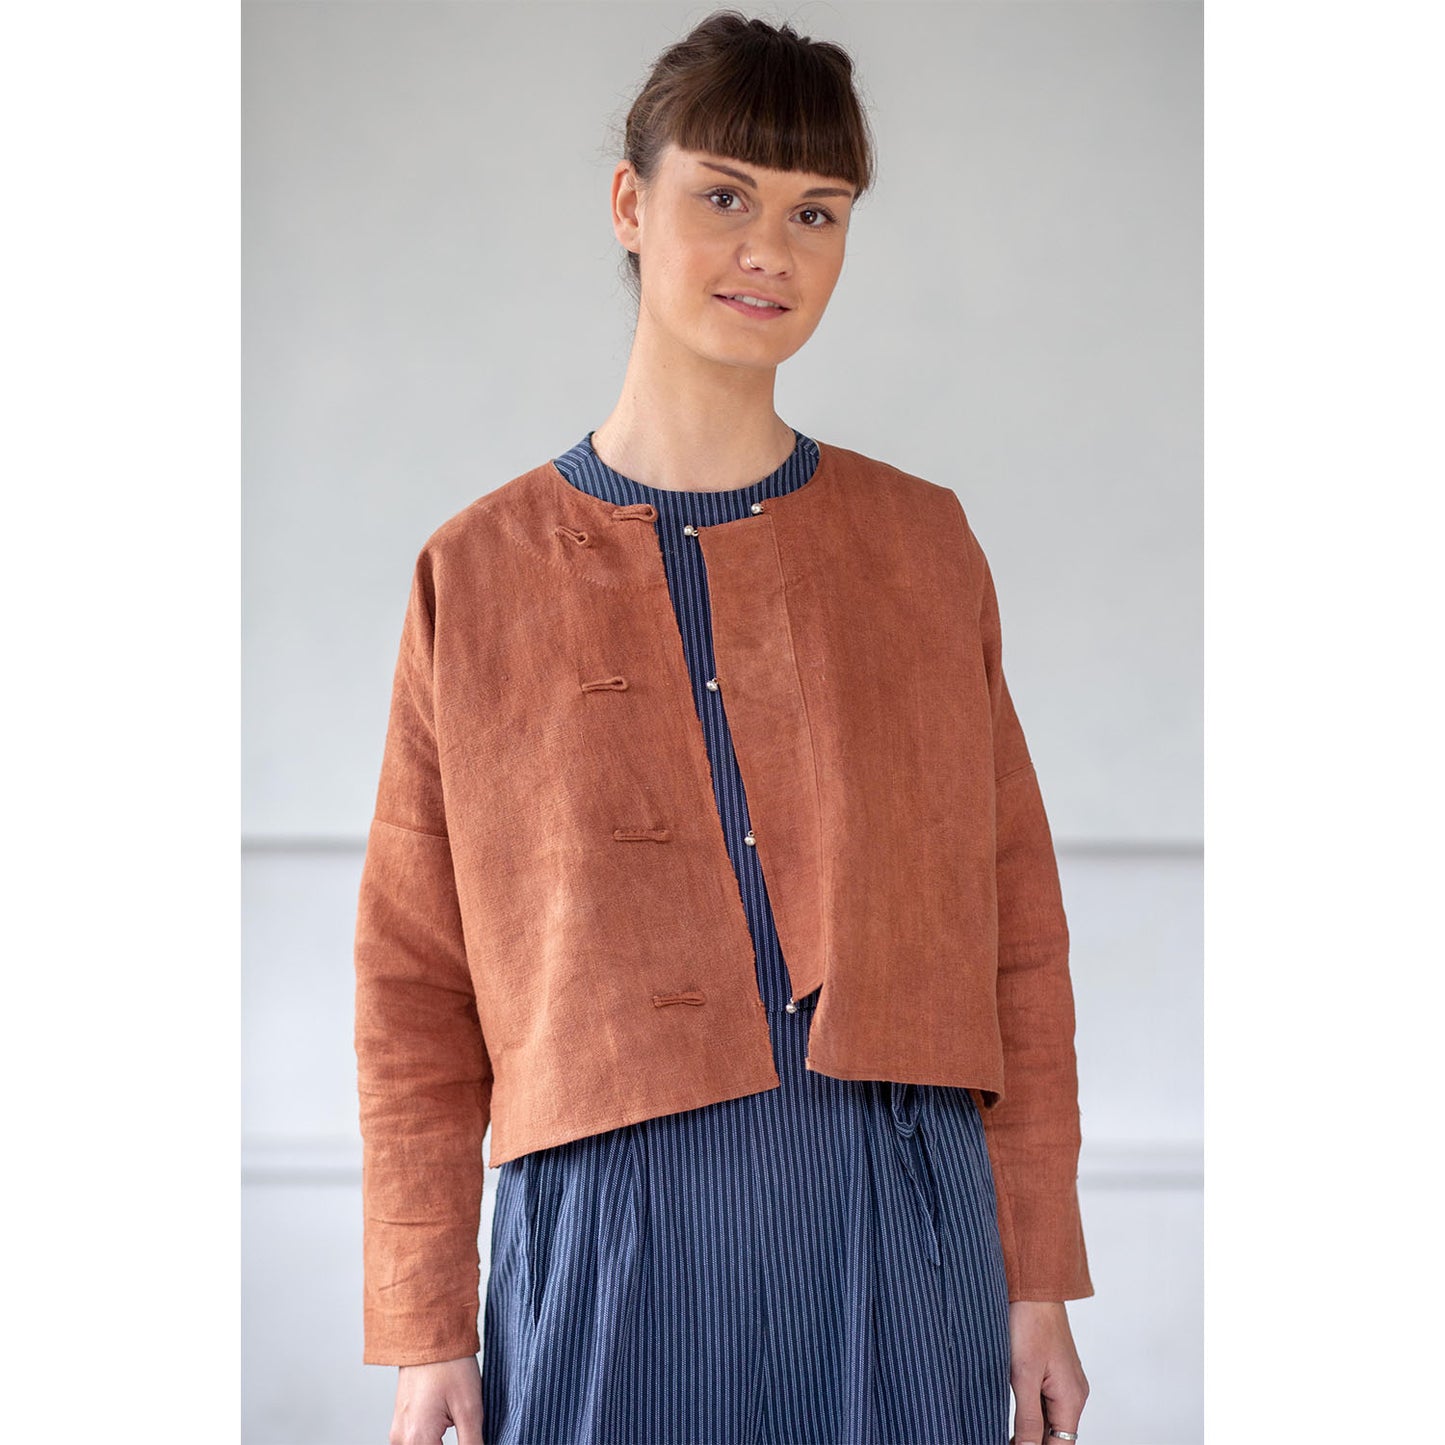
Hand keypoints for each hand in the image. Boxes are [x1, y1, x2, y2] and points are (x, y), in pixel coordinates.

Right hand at [389, 1355, 482, 1444]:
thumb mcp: (470, 1409)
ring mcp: (398, 1432)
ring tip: (464, 1437)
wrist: (429, 1334)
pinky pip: (416, 1444)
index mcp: (417, 1439)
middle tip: (471, 1439)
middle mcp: (401, 1440)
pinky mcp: (401, 1423)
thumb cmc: (449, 1364)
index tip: (473, 1443)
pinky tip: (449, 1436)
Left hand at [1007, 1301, 1087, 1444]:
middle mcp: (1073, 1393)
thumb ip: (1028, 1416)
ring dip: (1031, 1432)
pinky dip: (1032, 1415)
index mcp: (1071, 1398)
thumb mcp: (1023, 1373)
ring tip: (1006, 1434)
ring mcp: (1065, 1382)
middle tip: (1003, 1439)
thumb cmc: (1029, 1322)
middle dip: (1033, 1444)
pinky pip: (1047, 1403)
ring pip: (1051, 1421)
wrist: (1034, 1284)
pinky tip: (1013, 1418)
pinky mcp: (1054, 1371)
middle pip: (1057, 1436)